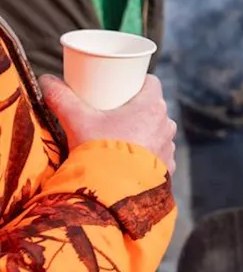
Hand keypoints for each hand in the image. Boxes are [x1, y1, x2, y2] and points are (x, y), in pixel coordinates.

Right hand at [39, 75, 177, 173]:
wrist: (112, 192)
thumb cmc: (99, 151)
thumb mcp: (76, 120)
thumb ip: (61, 98)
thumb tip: (46, 79)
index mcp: (151, 107)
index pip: (151, 83)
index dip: (138, 82)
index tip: (123, 86)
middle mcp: (165, 125)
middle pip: (153, 108)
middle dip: (138, 108)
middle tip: (115, 112)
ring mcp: (168, 148)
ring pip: (157, 132)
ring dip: (145, 132)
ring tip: (123, 138)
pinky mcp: (168, 168)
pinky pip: (160, 156)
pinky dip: (149, 155)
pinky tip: (135, 159)